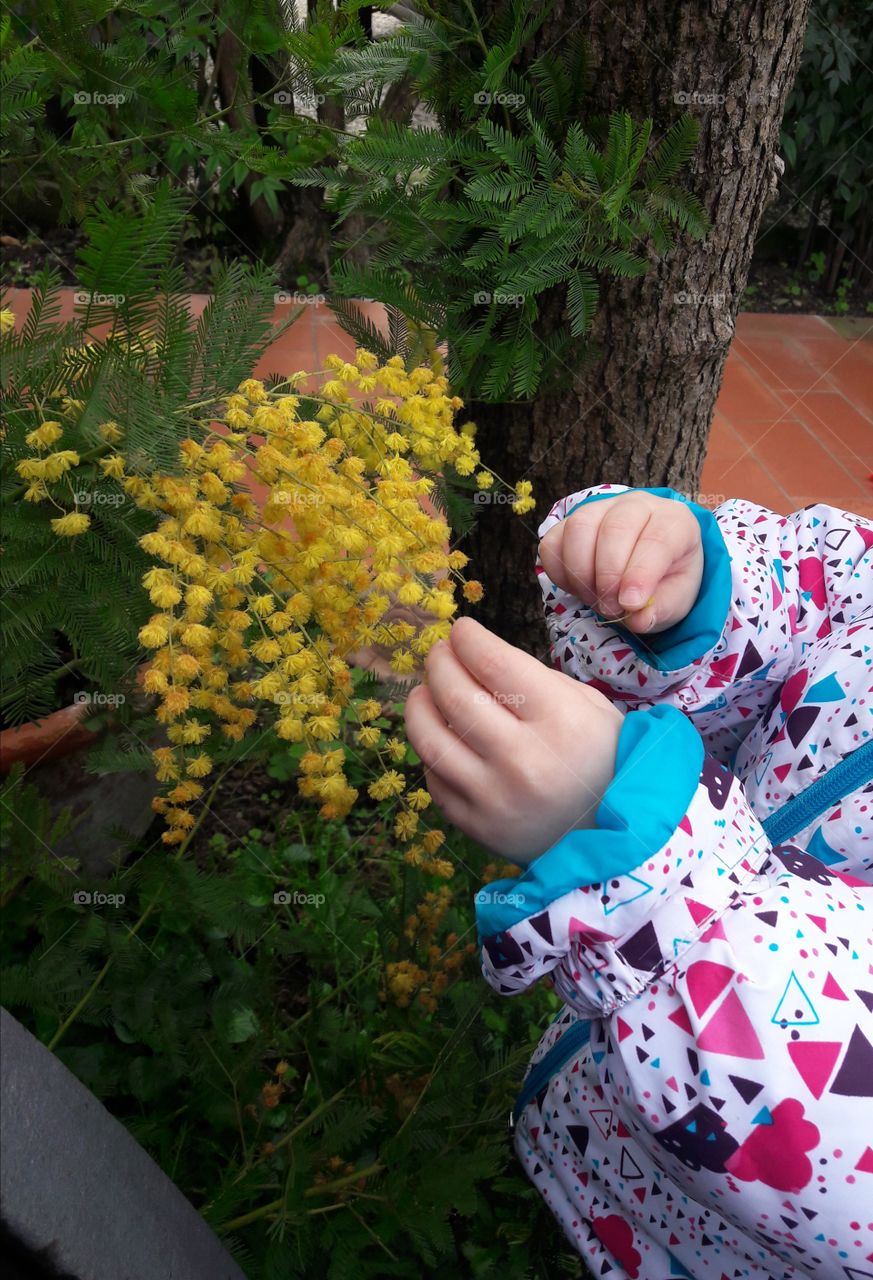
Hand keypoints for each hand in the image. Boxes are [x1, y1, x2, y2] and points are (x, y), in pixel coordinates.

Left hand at [404, 616, 622, 862]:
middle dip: (439, 664)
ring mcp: (495, 798)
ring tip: (424, 692)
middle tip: (439, 654)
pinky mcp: (477, 828)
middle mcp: (524, 760)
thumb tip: (474, 657)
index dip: (467, 639)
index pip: (493, 663)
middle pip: (456, 697)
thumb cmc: (603, 760)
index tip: (460, 631)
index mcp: (561, 721)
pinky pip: (436, 781)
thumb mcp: (589, 707)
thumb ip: (534, 680)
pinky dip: (433, 753)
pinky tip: (442, 738)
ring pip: (431, 741)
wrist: (614, 836)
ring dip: (419, 707)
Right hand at [538, 490, 703, 633]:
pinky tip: (578, 588)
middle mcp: (636, 506)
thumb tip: (637, 619)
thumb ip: (661, 609)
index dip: (640, 573)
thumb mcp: (675, 599)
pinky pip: (553, 542)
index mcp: (673, 521)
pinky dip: (560, 572)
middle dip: (608, 576)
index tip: (630, 604)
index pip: (657, 539)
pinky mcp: (569, 522)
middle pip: (614, 528)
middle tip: (610, 608)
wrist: (646, 567)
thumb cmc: (666, 579)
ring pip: (579, 528)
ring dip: (581, 572)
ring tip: (594, 598)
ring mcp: (599, 509)